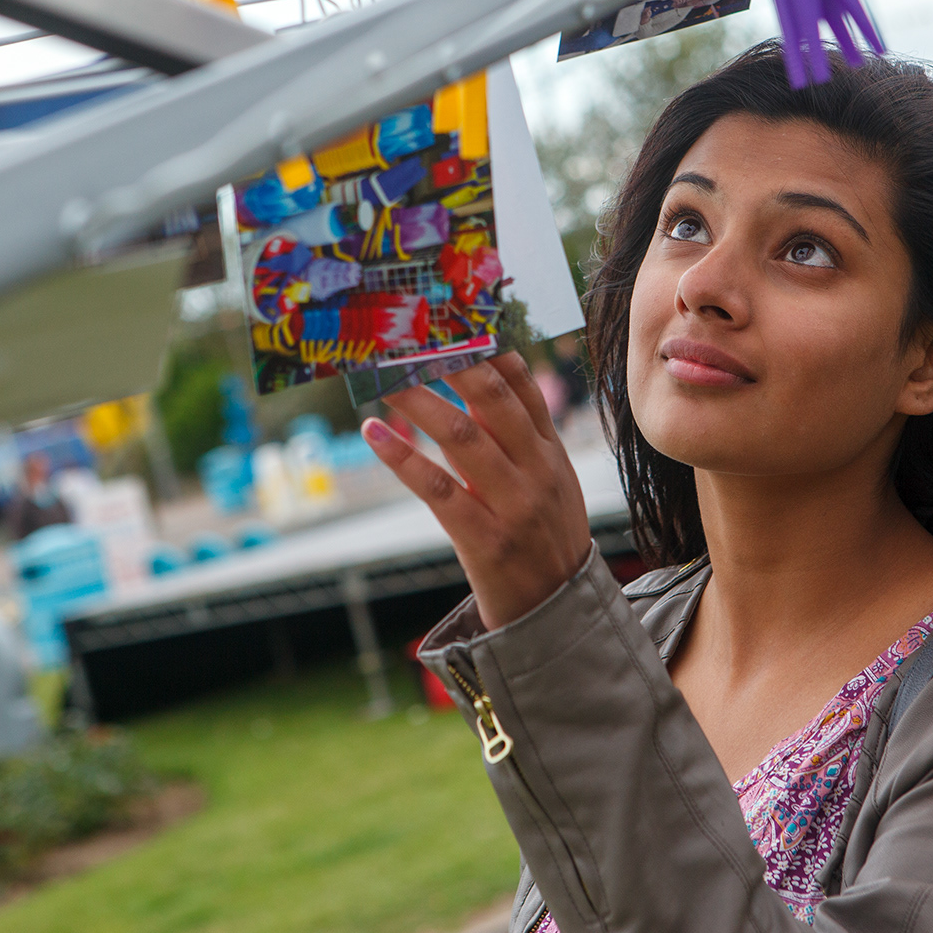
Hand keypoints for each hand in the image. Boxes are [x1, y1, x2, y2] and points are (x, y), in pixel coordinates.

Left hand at [361, 353, 591, 629]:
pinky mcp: (486, 540)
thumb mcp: (546, 480)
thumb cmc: (542, 537)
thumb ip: (516, 434)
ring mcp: (513, 506)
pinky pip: (439, 491)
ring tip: (381, 376)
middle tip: (407, 337)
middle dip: (449, 362)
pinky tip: (375, 433)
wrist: (557, 613)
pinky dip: (404, 458)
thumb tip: (480, 376)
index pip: (520, 385)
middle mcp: (536, 471)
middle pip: (491, 400)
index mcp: (549, 451)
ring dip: (418, 400)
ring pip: (461, 437)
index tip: (447, 320)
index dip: (483, 348)